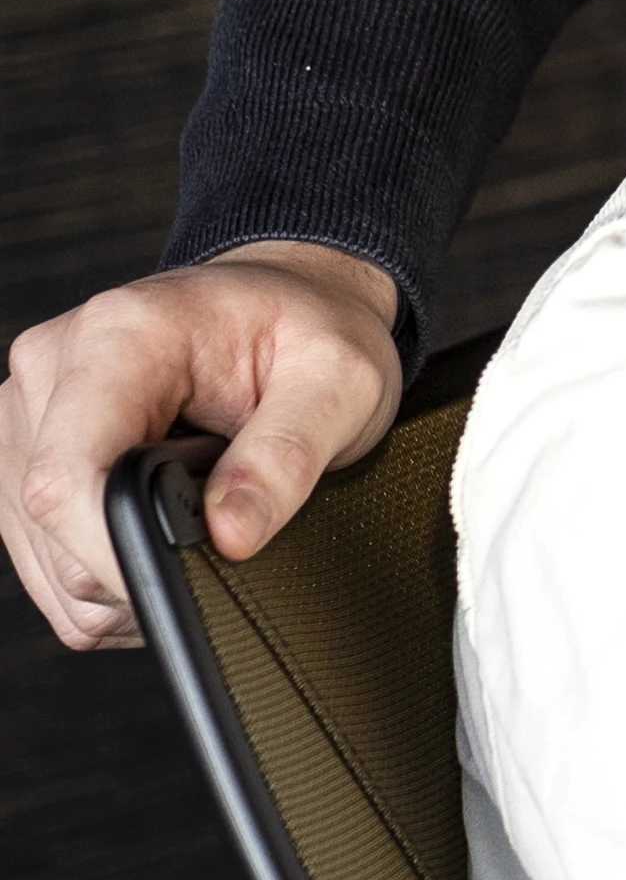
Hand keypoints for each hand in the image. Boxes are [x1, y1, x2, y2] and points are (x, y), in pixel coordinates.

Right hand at [3, 244, 405, 652]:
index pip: (68, 472)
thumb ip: (287, 456)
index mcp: (120, 334)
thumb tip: (231, 536)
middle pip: (51, 523)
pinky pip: (44, 560)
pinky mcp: (23, 454)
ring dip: (122, 566)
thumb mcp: (340, 380)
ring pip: (44, 556)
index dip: (114, 548)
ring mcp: (28, 413)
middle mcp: (52, 367)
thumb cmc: (312, 327)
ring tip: (199, 510)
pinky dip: (105, 569)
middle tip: (224, 523)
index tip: (182, 581)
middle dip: (137, 559)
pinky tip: (163, 526)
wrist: (295, 298)